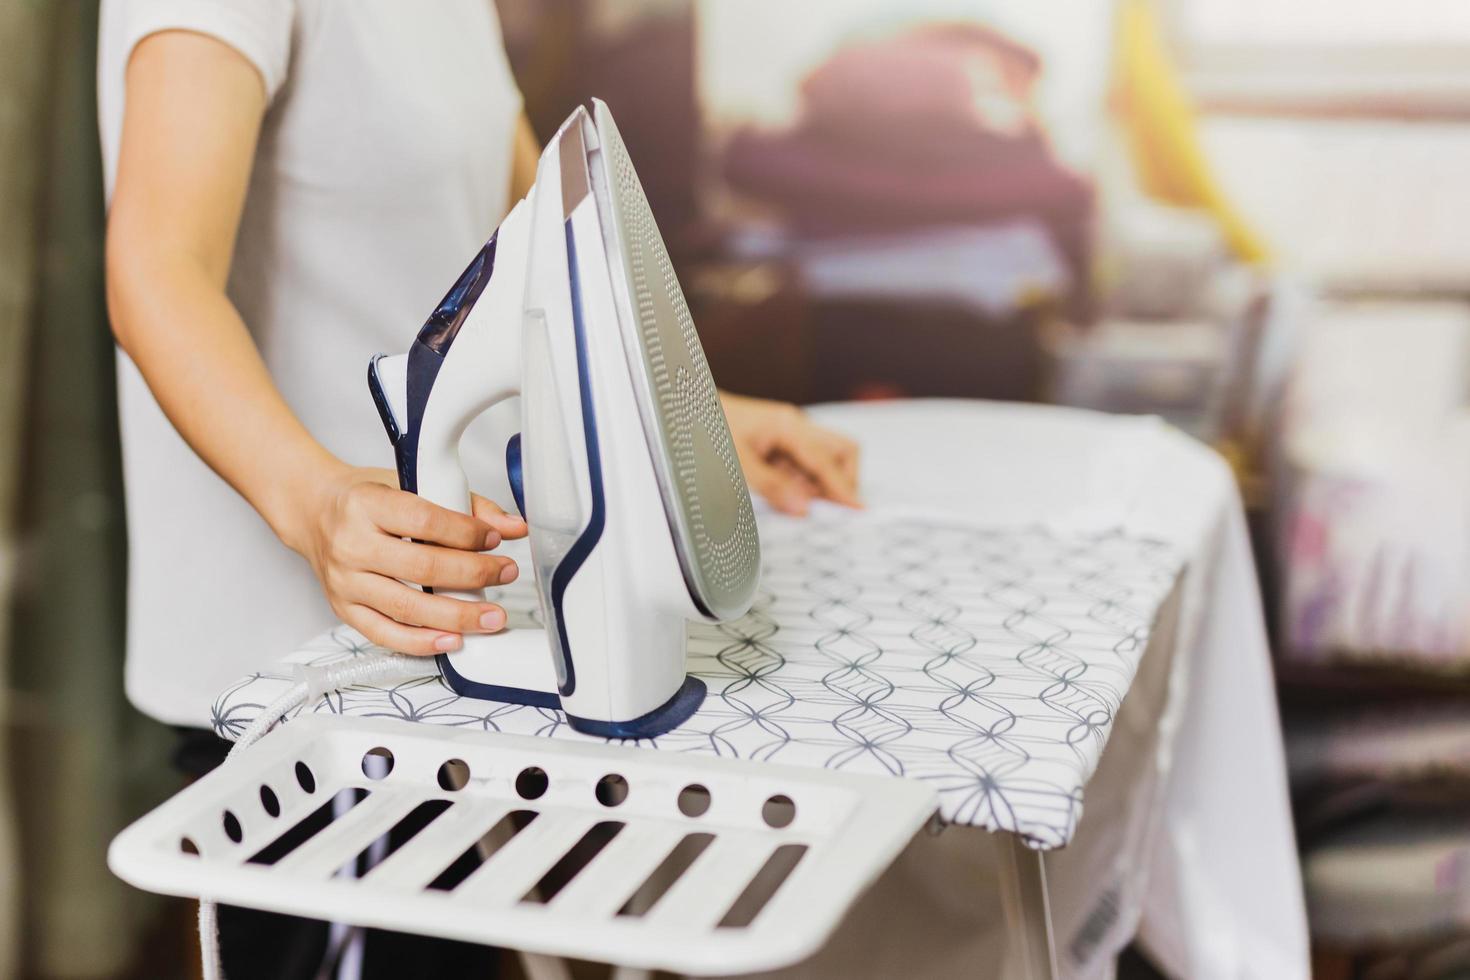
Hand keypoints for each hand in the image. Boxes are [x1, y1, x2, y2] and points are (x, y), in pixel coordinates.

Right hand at [288, 465, 528, 654]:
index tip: (495, 539)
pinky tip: (453, 639)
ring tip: (491, 616)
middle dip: (474, 575)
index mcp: (367, 504)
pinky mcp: (343, 609)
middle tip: (505, 573)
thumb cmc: (364, 499)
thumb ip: (464, 503)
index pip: (425, 522)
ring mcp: (345, 582)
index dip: (467, 533)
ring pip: (407, 607)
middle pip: (422, 568)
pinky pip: (385, 634)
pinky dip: (422, 642)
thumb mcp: (409, 484)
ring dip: (457, 616)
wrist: (313, 513)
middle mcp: (352, 545)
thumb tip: (511, 527)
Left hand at [720, 392, 861, 515]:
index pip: (827, 460)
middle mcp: (796, 427)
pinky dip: (798, 483)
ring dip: (814, 486)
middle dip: (840, 480)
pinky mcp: (781, 444)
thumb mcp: (735, 463)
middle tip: (821, 506)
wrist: (686, 407)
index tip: (859, 509)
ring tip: (784, 497)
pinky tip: (777, 491)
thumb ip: (771, 486)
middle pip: (842, 452)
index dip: (844, 487)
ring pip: (824, 463)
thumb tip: (803, 509)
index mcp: (789, 426)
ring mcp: (791, 435)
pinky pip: (803, 467)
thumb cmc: (708, 428)